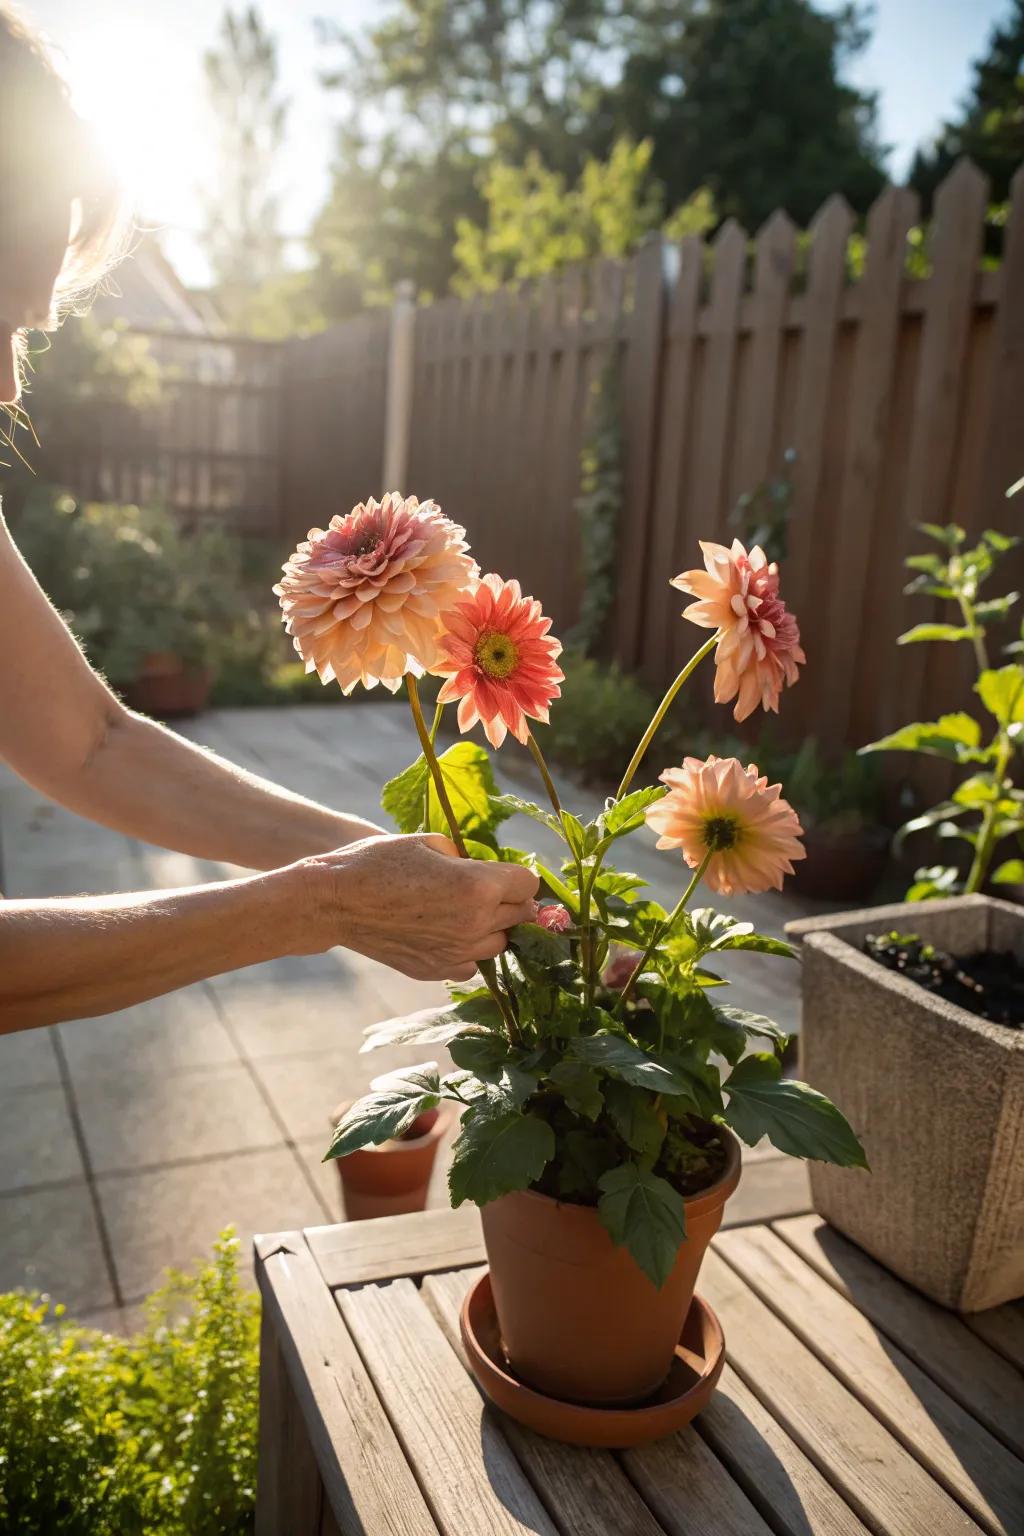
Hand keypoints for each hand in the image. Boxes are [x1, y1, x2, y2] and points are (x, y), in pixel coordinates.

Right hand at [291, 833, 539, 980]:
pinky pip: (471, 965)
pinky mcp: (437, 970)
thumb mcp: (430, 843)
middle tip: (488, 890)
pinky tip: (447, 933)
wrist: (335, 900)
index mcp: (478, 886)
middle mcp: (475, 924)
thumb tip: (487, 873)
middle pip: (521, 915)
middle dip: (510, 901)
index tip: (506, 873)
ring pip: (500, 944)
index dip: (518, 876)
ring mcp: (456, 952)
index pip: (529, 884)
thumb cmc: (379, 861)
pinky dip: (467, 951)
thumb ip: (469, 859)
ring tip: (465, 911)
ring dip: (492, 928)